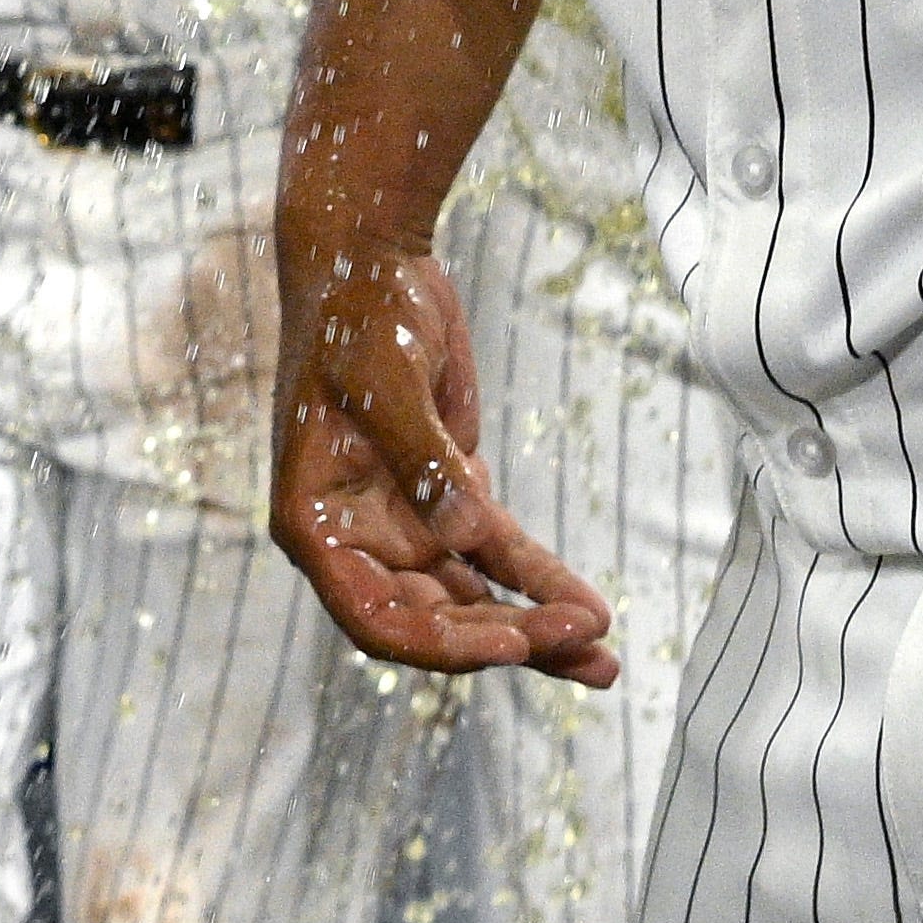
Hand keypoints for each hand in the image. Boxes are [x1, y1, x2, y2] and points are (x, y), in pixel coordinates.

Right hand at [276, 235, 611, 685]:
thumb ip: (423, 462)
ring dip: (536, 629)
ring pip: (475, 601)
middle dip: (509, 640)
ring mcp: (406, 522)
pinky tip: (592, 610)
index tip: (511, 642)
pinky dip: (541, 584)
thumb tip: (469, 535)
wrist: (370, 259)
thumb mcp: (384, 382)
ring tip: (605, 663)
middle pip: (435, 620)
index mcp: (317, 525)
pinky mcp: (452, 496)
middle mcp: (357, 539)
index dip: (442, 644)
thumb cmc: (356, 314)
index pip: (377, 618)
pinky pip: (500, 557)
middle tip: (583, 640)